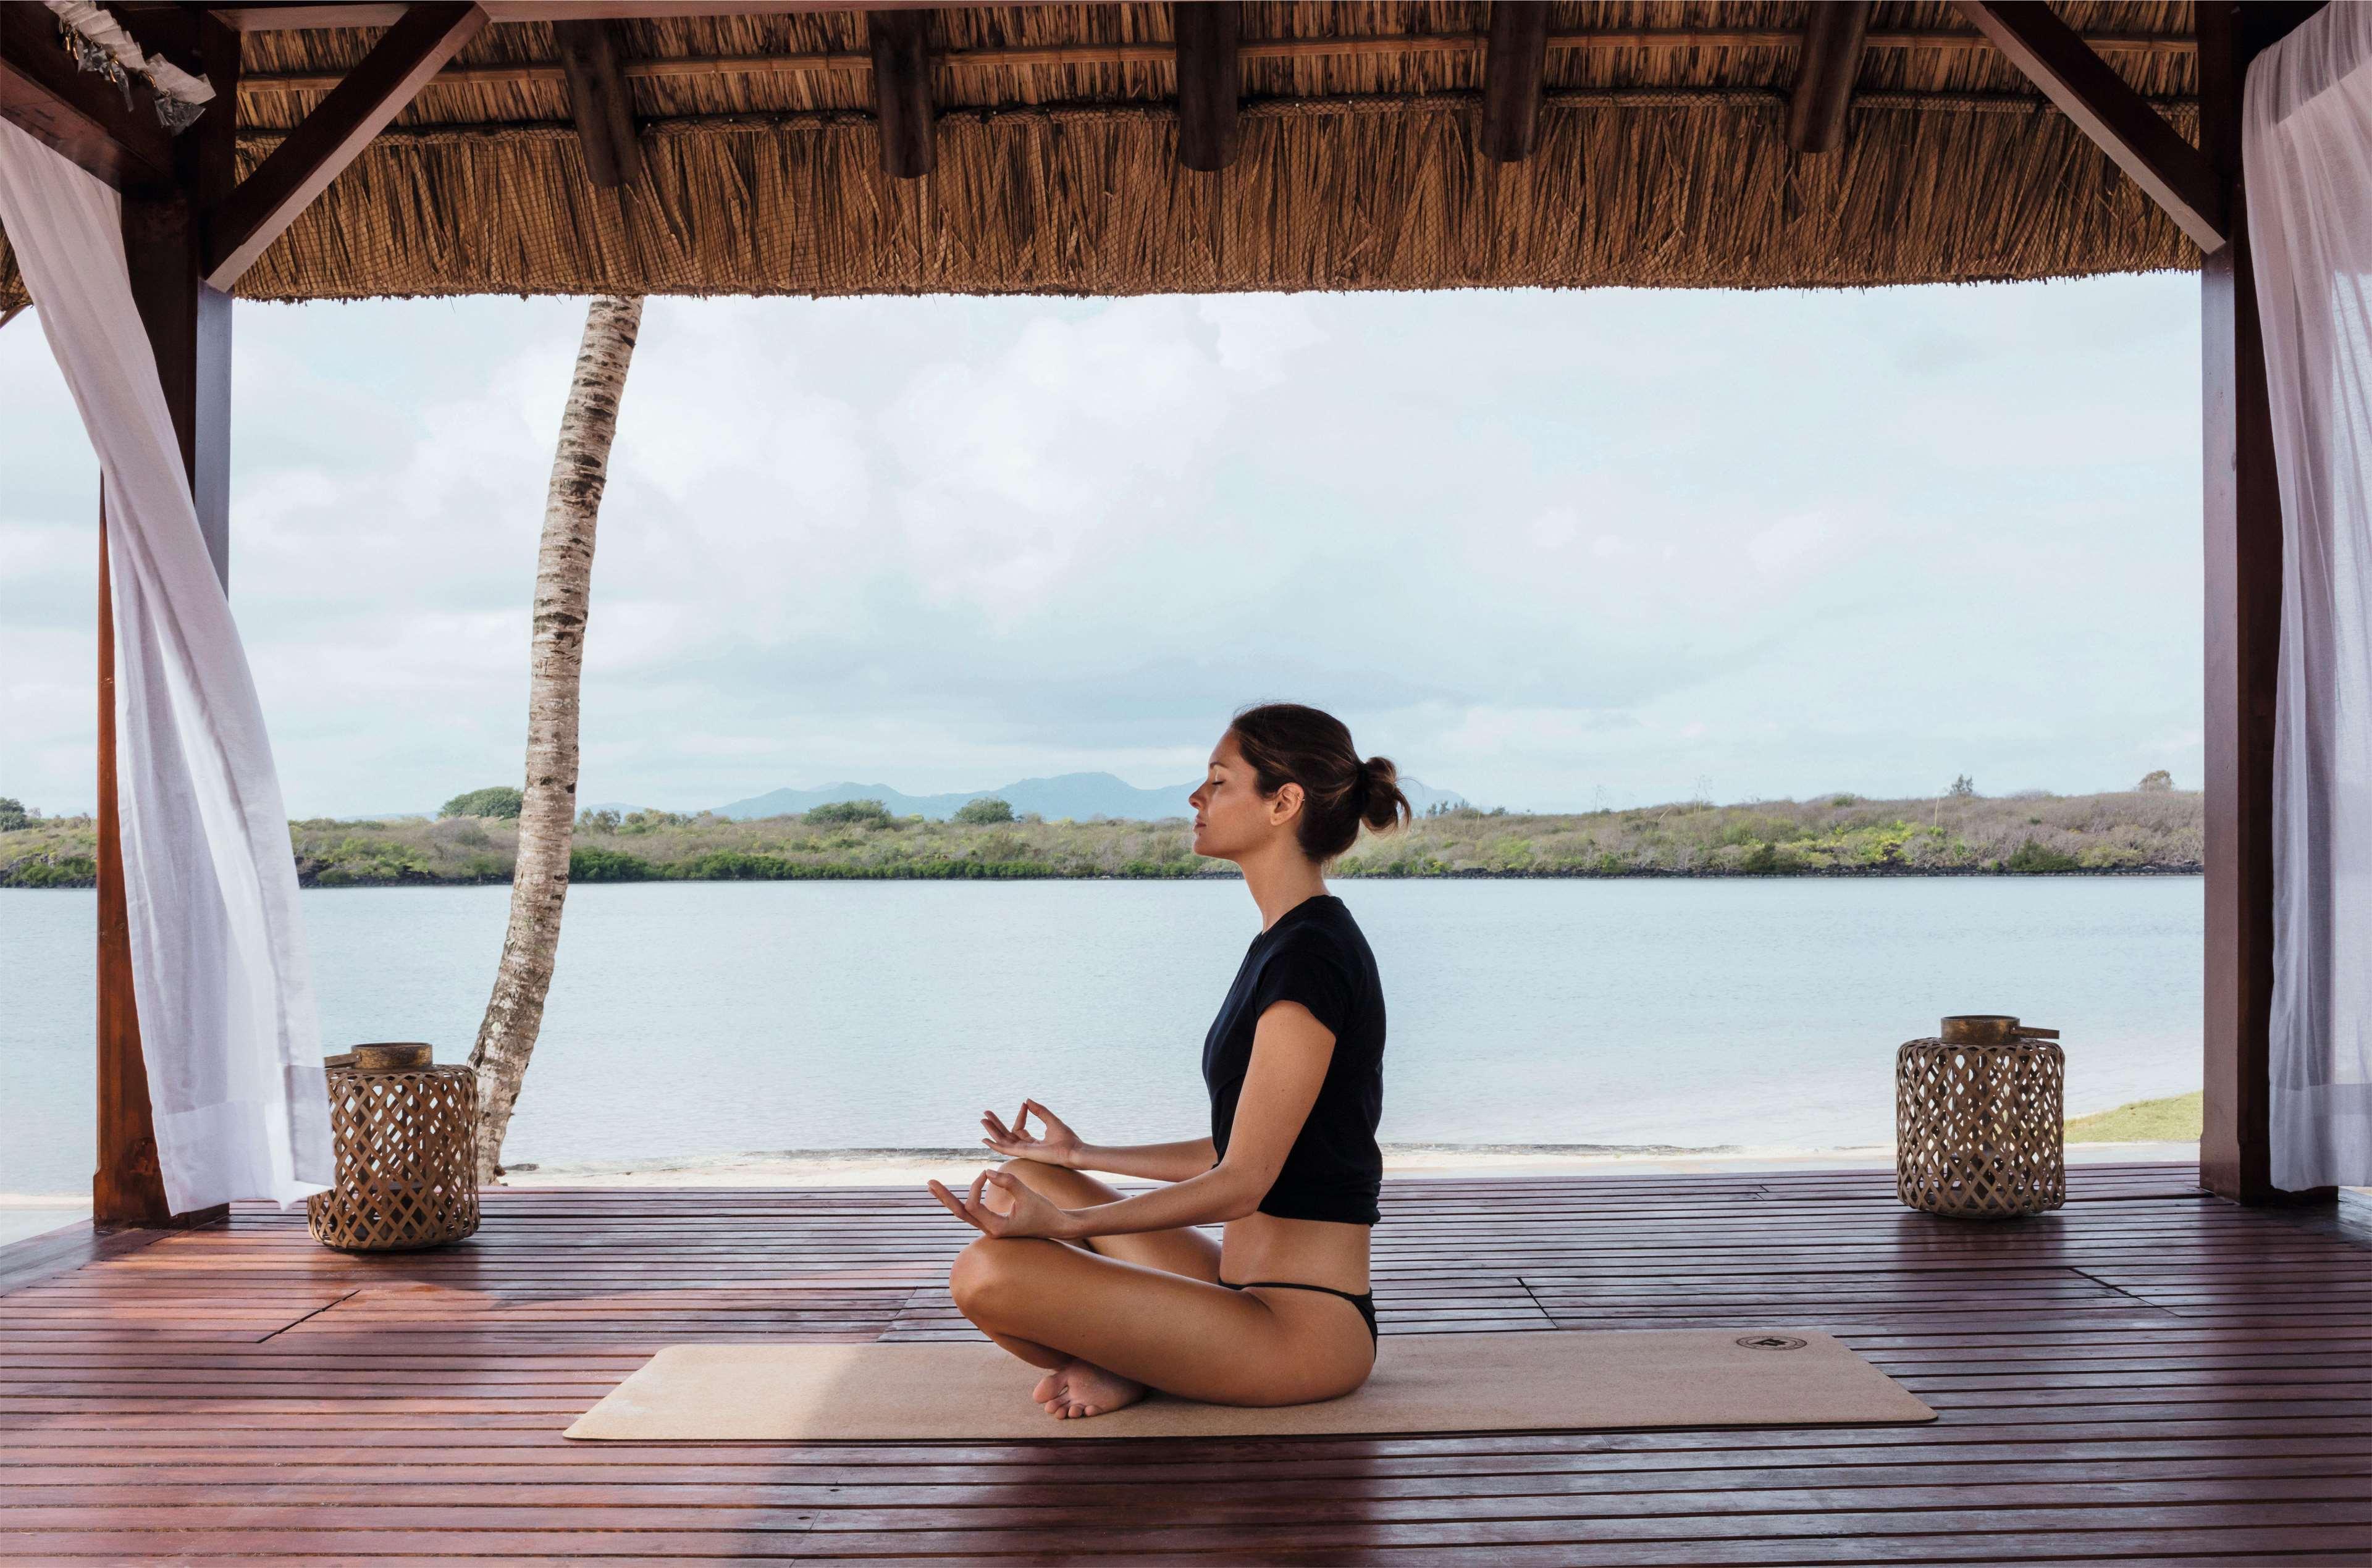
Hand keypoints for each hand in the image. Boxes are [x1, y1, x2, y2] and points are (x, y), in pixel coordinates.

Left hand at [927, 1169, 1072, 1239]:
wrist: (1058, 1226)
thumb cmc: (1046, 1211)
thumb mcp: (1028, 1194)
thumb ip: (1008, 1181)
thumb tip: (985, 1171)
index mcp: (997, 1228)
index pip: (973, 1206)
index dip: (975, 1186)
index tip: (986, 1173)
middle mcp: (990, 1231)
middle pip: (960, 1213)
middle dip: (944, 1197)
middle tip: (929, 1182)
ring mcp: (991, 1228)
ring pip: (964, 1214)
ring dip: (949, 1199)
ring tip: (933, 1187)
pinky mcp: (994, 1223)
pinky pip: (973, 1213)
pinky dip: (962, 1201)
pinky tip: (950, 1195)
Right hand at [981, 1099, 1082, 1167]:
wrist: (1073, 1150)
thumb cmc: (1067, 1139)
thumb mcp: (1051, 1120)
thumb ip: (1039, 1111)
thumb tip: (1027, 1100)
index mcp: (1033, 1142)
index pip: (1020, 1128)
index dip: (1020, 1115)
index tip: (1024, 1104)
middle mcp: (1026, 1147)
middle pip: (1006, 1135)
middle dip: (996, 1125)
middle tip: (985, 1113)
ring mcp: (1023, 1151)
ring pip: (1003, 1141)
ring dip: (992, 1131)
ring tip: (983, 1120)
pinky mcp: (1023, 1153)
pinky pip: (1005, 1149)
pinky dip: (994, 1144)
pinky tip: (985, 1139)